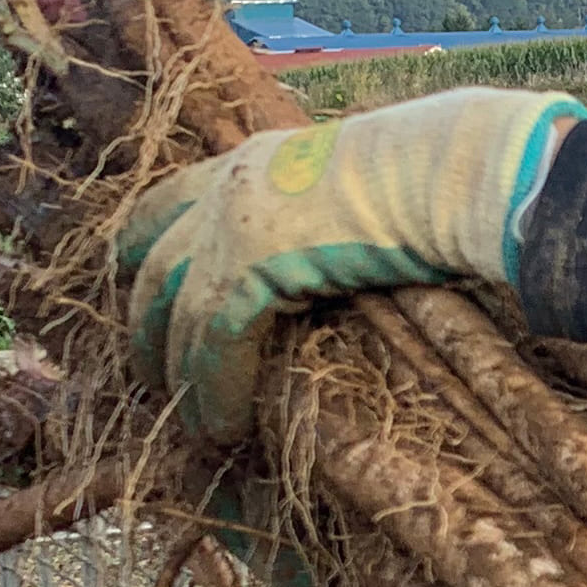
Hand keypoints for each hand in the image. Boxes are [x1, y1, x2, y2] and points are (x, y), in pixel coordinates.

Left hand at [114, 88, 586, 438]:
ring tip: (190, 419)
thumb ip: (315, 221)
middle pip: (150, 260)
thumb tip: (321, 266)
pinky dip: (213, 391)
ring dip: (176, 372)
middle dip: (143, 322)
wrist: (448, 172)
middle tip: (150, 374)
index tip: (137, 293)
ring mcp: (229, 226)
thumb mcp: (353, 191)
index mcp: (249, 160)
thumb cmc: (431, 180)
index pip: (163, 203)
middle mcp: (224, 186)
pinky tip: (223, 426)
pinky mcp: (247, 270)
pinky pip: (212, 345)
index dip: (143, 253)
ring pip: (172, 312)